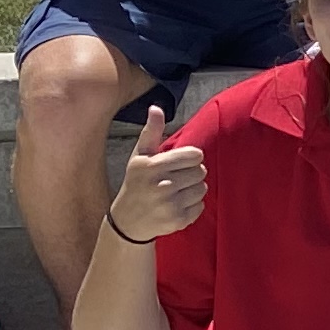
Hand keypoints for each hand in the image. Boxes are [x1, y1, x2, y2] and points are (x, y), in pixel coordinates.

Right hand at [109, 101, 207, 243]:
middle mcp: (160, 186)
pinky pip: (201, 206)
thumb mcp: (140, 157)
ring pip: (202, 189)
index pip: (195, 155)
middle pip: (201, 172)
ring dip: (193, 190)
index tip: (178, 164)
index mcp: (151, 166)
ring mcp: (168, 205)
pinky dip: (193, 206)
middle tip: (175, 180)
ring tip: (175, 193)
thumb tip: (156, 108)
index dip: (190, 158)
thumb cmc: (136, 183)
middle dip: (191, 174)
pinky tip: (176, 206)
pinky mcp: (177, 220)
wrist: (127, 221)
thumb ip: (152, 132)